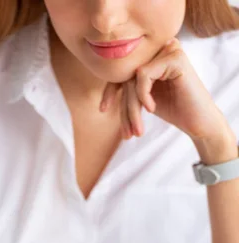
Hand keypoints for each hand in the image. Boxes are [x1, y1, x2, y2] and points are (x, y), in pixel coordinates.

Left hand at [100, 38, 231, 141]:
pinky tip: (152, 109)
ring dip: (132, 109)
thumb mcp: (144, 98)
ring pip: (133, 78)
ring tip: (137, 131)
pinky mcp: (175, 57)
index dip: (110, 90)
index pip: (123, 70)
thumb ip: (129, 88)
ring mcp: (168, 49)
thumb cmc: (174, 110)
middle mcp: (160, 48)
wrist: (199, 122)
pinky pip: (143, 75)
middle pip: (127, 76)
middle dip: (124, 108)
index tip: (103, 110)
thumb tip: (104, 87)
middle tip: (127, 134)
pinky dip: (143, 95)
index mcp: (153, 56)